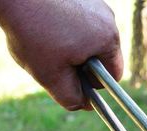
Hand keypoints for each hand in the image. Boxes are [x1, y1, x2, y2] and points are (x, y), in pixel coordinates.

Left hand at [0, 0, 123, 109]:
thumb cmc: (33, 32)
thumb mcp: (50, 76)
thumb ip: (71, 97)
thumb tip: (85, 104)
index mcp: (109, 40)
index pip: (114, 75)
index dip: (92, 84)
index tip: (69, 79)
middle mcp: (108, 18)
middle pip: (101, 55)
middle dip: (80, 62)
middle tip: (53, 59)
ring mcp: (95, 2)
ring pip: (89, 36)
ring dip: (71, 43)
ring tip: (44, 38)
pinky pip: (79, 18)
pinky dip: (64, 24)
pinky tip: (43, 23)